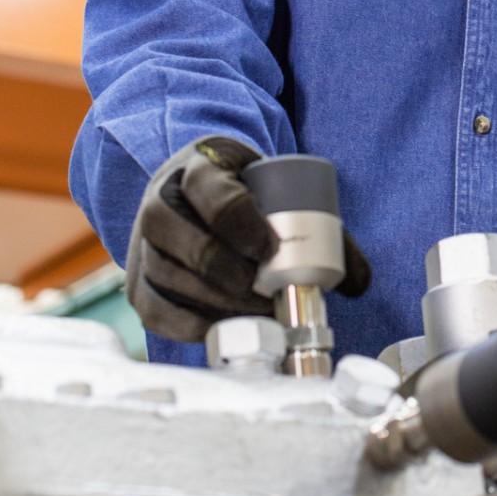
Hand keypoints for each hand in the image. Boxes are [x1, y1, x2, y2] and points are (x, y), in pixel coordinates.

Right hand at [125, 137, 371, 342]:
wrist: (196, 191)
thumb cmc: (246, 193)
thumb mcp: (276, 188)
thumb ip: (321, 229)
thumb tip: (359, 283)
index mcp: (199, 167)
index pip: (214, 195)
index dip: (242, 225)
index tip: (272, 249)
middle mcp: (160, 201)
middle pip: (188, 243)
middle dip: (232, 276)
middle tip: (270, 296)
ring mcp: (143, 243)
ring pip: (170, 279)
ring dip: (216, 304)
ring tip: (257, 315)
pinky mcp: (137, 281)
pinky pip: (155, 311)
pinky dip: (190, 326)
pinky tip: (224, 328)